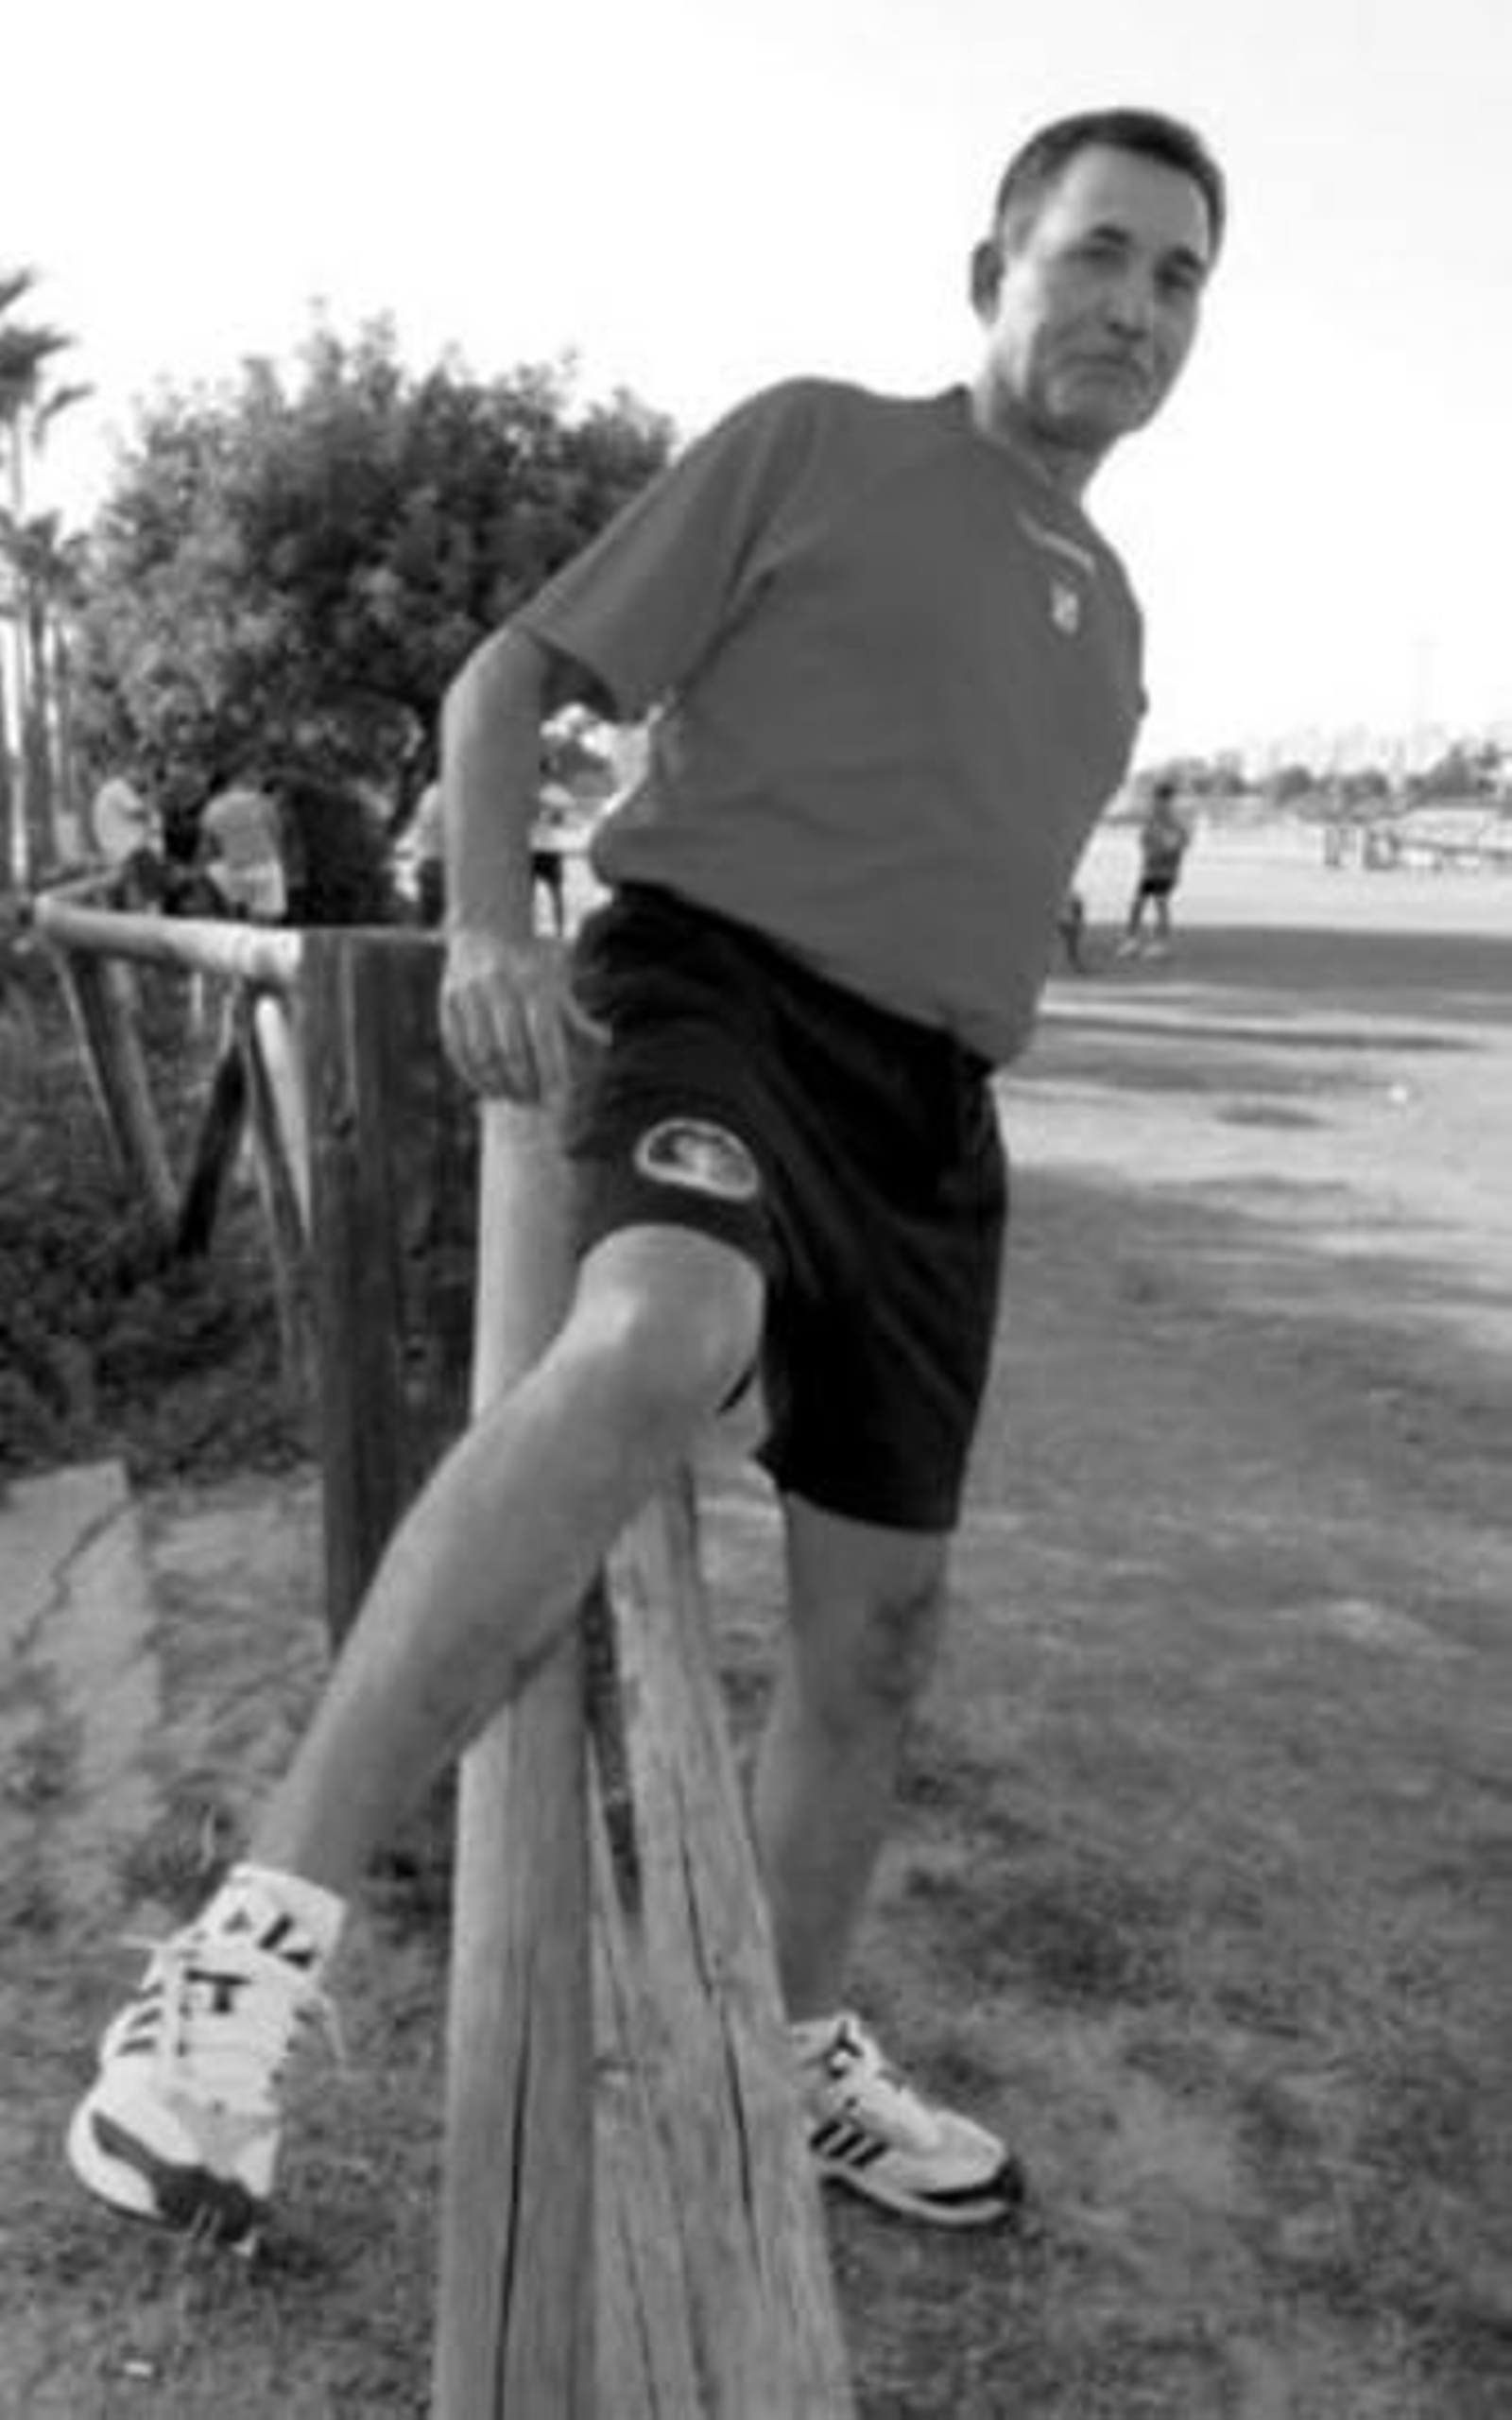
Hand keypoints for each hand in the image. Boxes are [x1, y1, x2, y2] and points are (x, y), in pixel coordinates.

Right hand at [439, 928, 606, 1101]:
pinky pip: (457, 1049)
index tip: (559, 1099)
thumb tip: (605, 1041)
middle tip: (535, 1104)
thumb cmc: (533, 965)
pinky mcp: (447, 1002)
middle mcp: (500, 987)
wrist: (486, 929)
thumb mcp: (560, 980)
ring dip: (498, 1086)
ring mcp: (469, 994)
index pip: (544, 1038)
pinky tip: (487, 1088)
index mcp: (533, 983)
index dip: (552, 1072)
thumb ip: (577, 1014)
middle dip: (525, 1085)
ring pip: (482, 1055)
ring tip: (513, 1098)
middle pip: (512, 1052)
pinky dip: (471, 1075)